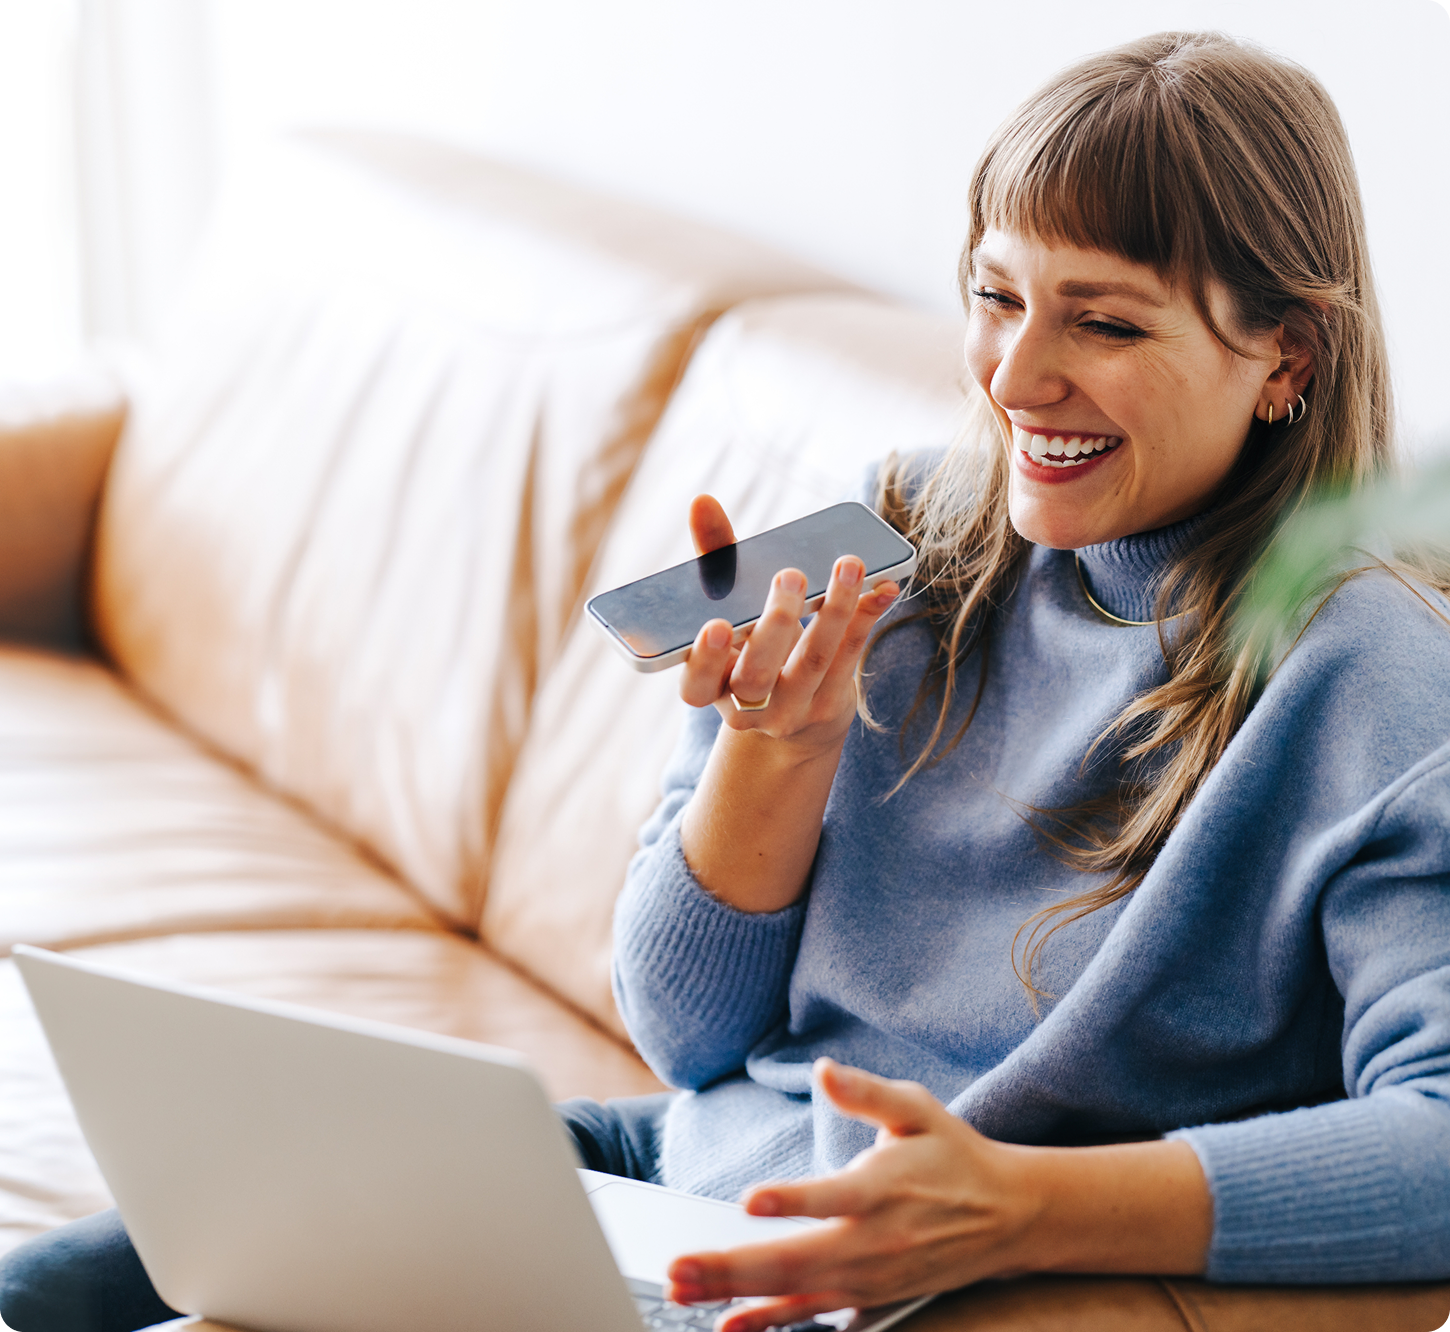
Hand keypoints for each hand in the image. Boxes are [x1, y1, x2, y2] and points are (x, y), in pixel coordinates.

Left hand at [664, 1059, 1034, 1330]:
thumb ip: (867, 1092)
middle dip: (733, 1266)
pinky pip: (813, 1315)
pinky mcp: (869, 1297)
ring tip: (684, 1291)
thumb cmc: (953, 1154)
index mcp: (884, 1188)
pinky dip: (772, 1322)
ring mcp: (870, 1277)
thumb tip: (825, 1070)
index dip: (792, 1200)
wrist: (1007, 1216)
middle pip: (797, 1259)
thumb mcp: (917, 1109)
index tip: (750, 1199)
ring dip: (737, 1295)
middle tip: (678, 1268)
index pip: (834, 1197)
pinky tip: (730, 1326)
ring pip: (796, 1293)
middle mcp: (874, 1241)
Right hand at [680, 496, 898, 754]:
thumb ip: (714, 559)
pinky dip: (866, 618)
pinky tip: (883, 587)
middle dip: (775, 624)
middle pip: (756, 675)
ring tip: (848, 565)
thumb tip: (702, 502)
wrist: (792, 710)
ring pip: (812, 662)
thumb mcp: (727, 609)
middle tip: (790, 576)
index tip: (718, 625)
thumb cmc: (751, 645)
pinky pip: (849, 659)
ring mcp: (790, 711)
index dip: (705, 660)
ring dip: (834, 610)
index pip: (695, 686)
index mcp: (709, 687)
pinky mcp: (829, 704)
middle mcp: (745, 708)